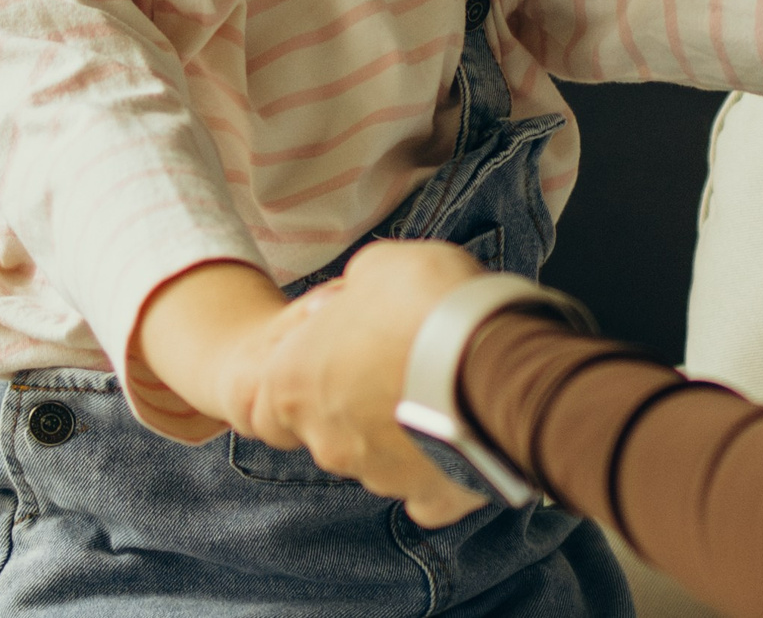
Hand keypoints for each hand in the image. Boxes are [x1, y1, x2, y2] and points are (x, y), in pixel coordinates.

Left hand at [248, 240, 490, 526]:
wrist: (495, 359)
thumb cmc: (427, 304)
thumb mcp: (376, 266)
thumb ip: (353, 291)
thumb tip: (356, 299)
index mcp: (293, 383)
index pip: (267, 402)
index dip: (303, 376)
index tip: (339, 354)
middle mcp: (324, 439)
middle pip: (328, 428)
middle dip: (357, 402)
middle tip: (399, 365)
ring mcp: (375, 473)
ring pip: (378, 457)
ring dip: (400, 431)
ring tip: (443, 390)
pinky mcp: (428, 497)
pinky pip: (428, 489)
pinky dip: (441, 469)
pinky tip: (465, 435)